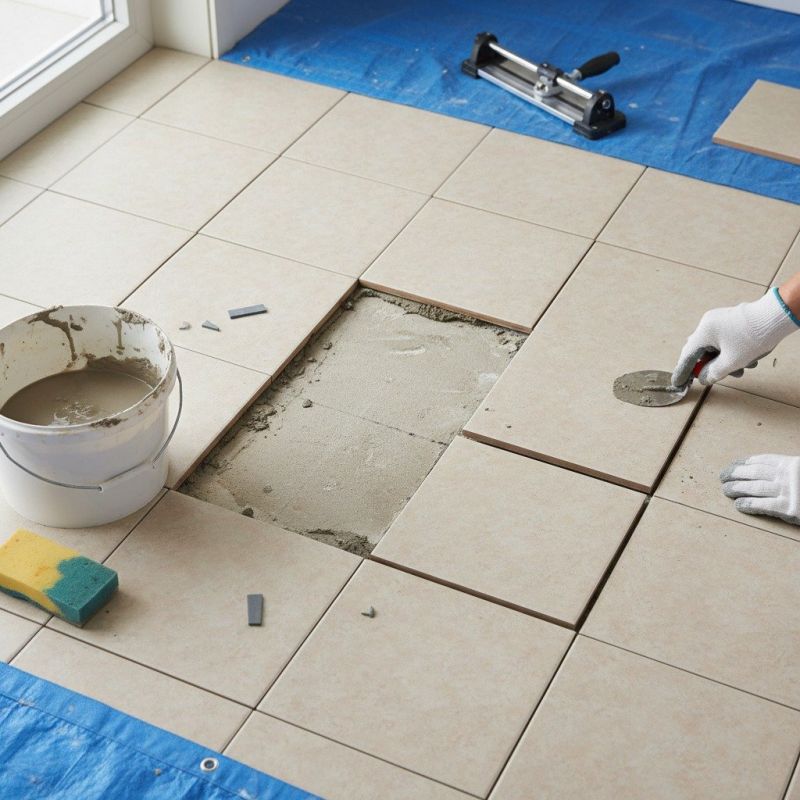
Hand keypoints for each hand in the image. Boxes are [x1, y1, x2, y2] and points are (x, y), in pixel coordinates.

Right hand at [672, 289, 797, 386]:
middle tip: (716, 376)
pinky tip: (746, 360)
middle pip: (701, 351)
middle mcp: (708, 324)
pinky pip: (723, 340)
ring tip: (741, 370)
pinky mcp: (730, 320)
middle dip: (710, 366)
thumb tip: (703, 378)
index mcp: (704, 332)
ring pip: (715, 347)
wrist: (776, 317)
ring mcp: (719, 320)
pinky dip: (730, 352)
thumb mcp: (732, 362)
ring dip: (724, 361)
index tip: (678, 383)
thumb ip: (713, 373)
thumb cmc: (753, 337)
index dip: (682, 371)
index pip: (687, 356)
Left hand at [720, 454, 799, 525]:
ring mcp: (788, 492)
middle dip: (735, 474)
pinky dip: (749, 504)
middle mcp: (787, 475)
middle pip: (754, 472)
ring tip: (726, 490)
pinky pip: (763, 505)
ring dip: (737, 488)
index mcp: (791, 464)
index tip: (732, 465)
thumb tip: (764, 472)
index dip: (743, 463)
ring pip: (755, 488)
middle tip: (723, 477)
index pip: (761, 461)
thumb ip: (786, 471)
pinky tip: (738, 505)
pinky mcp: (790, 509)